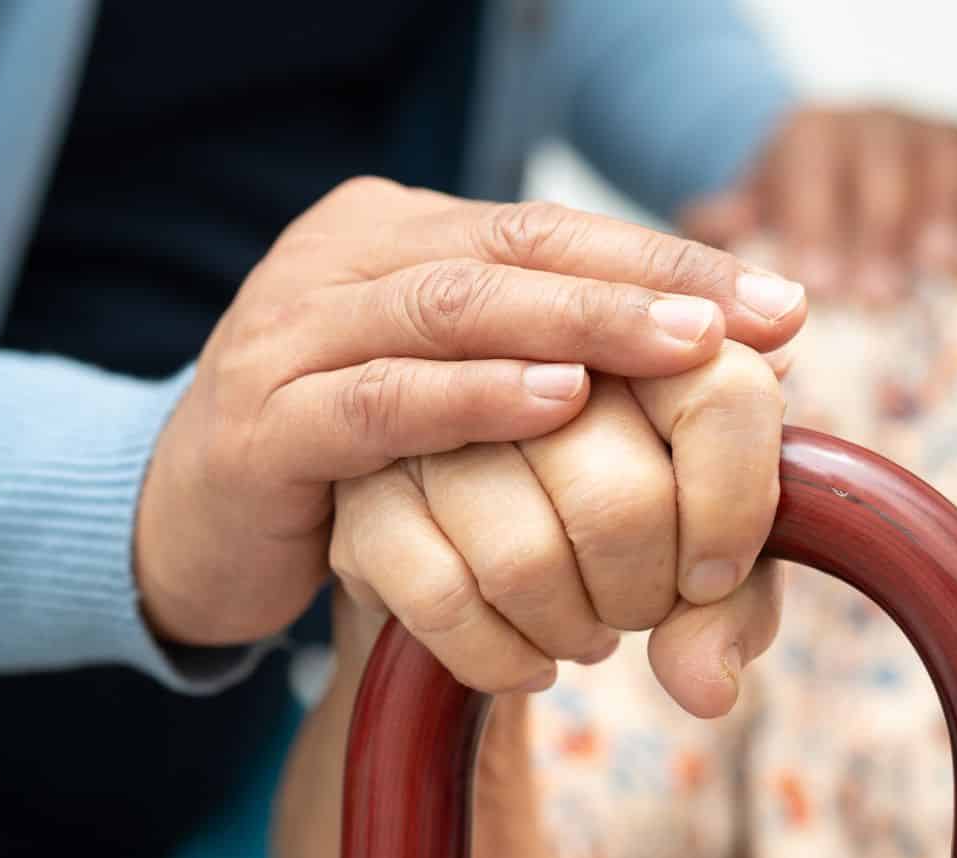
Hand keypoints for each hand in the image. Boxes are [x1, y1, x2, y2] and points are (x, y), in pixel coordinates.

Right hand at [136, 178, 808, 646]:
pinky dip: (474, 398)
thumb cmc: (339, 467)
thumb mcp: (447, 399)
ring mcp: (288, 334)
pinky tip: (558, 402)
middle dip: (643, 283)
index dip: (665, 258)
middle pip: (509, 251)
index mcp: (391, 236)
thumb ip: (546, 366)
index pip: (546, 228)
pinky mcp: (260, 425)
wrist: (176, 530)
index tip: (780, 304)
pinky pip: (379, 401)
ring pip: (450, 308)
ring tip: (684, 346)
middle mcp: (337, 260)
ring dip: (577, 326)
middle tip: (751, 317)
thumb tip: (722, 366)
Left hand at [681, 106, 956, 303]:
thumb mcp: (743, 211)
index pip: (812, 174)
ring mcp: (922, 129)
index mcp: (807, 136)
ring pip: (940, 155)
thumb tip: (709, 225)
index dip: (818, 227)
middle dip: (880, 232)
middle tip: (877, 298)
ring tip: (941, 269)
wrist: (827, 160)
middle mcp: (867, 124)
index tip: (821, 287)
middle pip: (880, 168)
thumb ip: (722, 224)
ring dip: (943, 212)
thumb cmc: (783, 209)